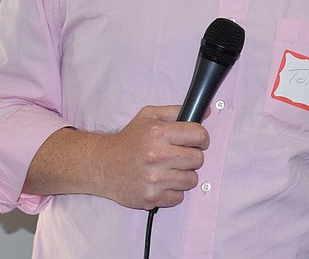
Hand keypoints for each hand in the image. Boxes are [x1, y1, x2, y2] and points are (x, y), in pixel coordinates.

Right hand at [24, 105, 209, 209]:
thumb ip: (177, 111)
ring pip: (192, 180)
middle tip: (180, 155)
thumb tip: (204, 112)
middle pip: (199, 159)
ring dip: (184, 174)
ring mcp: (154, 180)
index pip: (199, 135)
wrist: (103, 165)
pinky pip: (179, 197)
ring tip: (170, 169)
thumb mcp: (150, 116)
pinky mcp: (151, 198)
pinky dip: (174, 190)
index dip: (201, 138)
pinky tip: (163, 182)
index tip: (196, 141)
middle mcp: (157, 156)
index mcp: (158, 133)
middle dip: (192, 156)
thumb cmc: (129, 140)